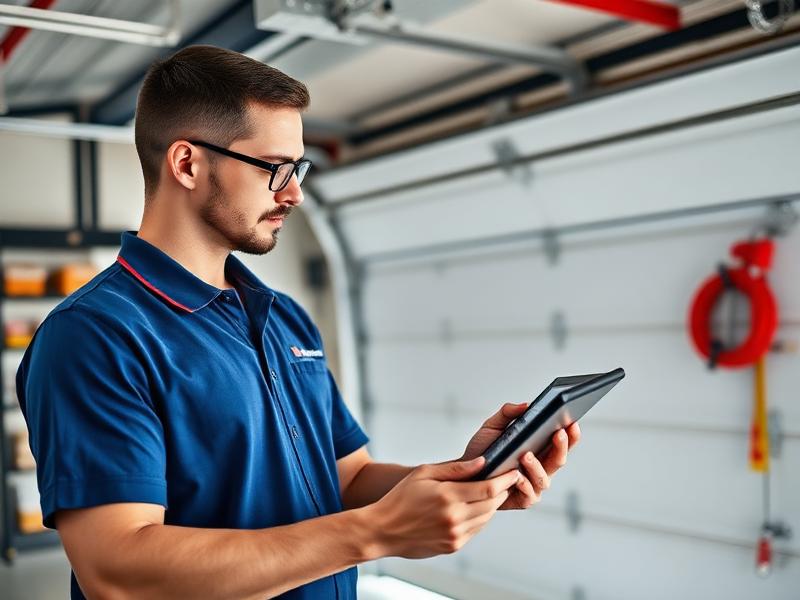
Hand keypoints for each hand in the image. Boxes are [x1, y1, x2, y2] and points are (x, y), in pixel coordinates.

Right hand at [366, 457, 520, 558]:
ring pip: (486, 518)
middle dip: (502, 491)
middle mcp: (454, 518)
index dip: (505, 480)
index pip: (488, 489)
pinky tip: (475, 507)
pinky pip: (476, 530)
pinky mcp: (453, 546)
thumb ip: (455, 469)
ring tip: (491, 492)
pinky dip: (481, 518)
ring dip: (493, 505)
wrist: (383, 530)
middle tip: (506, 479)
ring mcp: (454, 535)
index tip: (513, 472)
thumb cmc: (400, 498)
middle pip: (492, 504)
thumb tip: (482, 462)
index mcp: (447, 497)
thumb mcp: (424, 474)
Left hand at [460, 402, 580, 509]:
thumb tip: (526, 405)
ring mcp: (533, 485)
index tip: (572, 422)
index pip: (562, 442)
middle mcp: (540, 468)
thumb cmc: (482, 451)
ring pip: (545, 478)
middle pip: (560, 459)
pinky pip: (529, 494)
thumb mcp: (493, 426)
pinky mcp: (522, 500)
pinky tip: (516, 476)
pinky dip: (524, 485)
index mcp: (539, 449)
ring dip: (537, 466)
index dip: (571, 434)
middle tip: (558, 433)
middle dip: (562, 446)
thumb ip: (508, 413)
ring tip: (526, 455)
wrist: (464, 474)